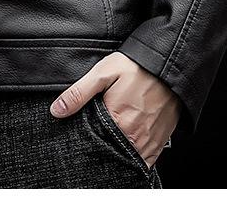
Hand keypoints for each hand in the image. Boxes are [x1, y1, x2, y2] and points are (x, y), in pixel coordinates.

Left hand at [50, 51, 180, 167]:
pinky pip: (145, 161)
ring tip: (112, 139)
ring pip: (129, 159)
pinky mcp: (160, 142)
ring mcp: (149, 142)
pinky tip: (127, 146)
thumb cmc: (136, 67)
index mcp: (117, 122)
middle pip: (112, 153)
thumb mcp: (102, 73)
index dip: (86, 141)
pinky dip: (135, 158)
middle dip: (103, 148)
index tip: (83, 136)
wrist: (169, 64)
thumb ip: (79, 93)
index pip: (94, 144)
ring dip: (119, 153)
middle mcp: (135, 137)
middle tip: (99, 134)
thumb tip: (57, 110)